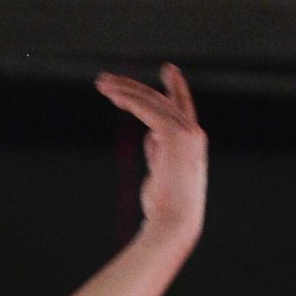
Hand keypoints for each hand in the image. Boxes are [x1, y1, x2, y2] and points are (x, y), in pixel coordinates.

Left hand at [95, 64, 206, 243]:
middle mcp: (194, 133)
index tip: (169, 70)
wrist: (174, 224)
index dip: (175, 88)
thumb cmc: (166, 211)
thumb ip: (159, 153)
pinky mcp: (173, 134)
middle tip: (109, 80)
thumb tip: (151, 137)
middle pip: (162, 100)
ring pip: (151, 101)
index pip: (182, 109)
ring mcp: (186, 132)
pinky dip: (128, 100)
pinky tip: (111, 95)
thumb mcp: (161, 176)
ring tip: (101, 84)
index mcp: (193, 144)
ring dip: (124, 90)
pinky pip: (146, 109)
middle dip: (134, 88)